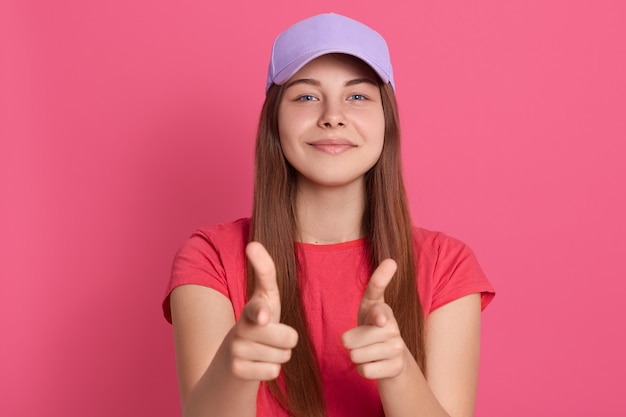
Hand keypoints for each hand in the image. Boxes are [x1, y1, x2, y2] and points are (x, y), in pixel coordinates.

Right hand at [225, 242, 297, 380]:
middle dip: (288, 341)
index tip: (263, 317)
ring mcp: (235, 351)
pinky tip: (257, 366)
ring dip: (279, 356)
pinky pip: (273, 372)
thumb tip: (252, 243)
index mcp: (251, 309)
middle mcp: (239, 329)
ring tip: (264, 352)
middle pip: (288, 338)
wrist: (231, 363)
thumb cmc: (257, 325)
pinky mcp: (236, 371)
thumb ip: (264, 272)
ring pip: (283, 356)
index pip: (258, 308)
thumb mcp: (265, 298)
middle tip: (273, 339)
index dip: (261, 312)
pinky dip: (271, 371)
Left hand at [341, 259, 407, 379]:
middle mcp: (392, 325)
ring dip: (357, 356)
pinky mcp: (397, 366)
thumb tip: (381, 318)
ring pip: (357, 356)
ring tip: (368, 351)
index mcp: (379, 307)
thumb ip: (368, 310)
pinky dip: (363, 370)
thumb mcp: (365, 313)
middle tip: (361, 340)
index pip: (376, 289)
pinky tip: (375, 363)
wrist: (390, 357)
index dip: (380, 278)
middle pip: (351, 339)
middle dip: (350, 343)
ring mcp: (397, 347)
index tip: (388, 268)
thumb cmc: (370, 330)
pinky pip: (364, 370)